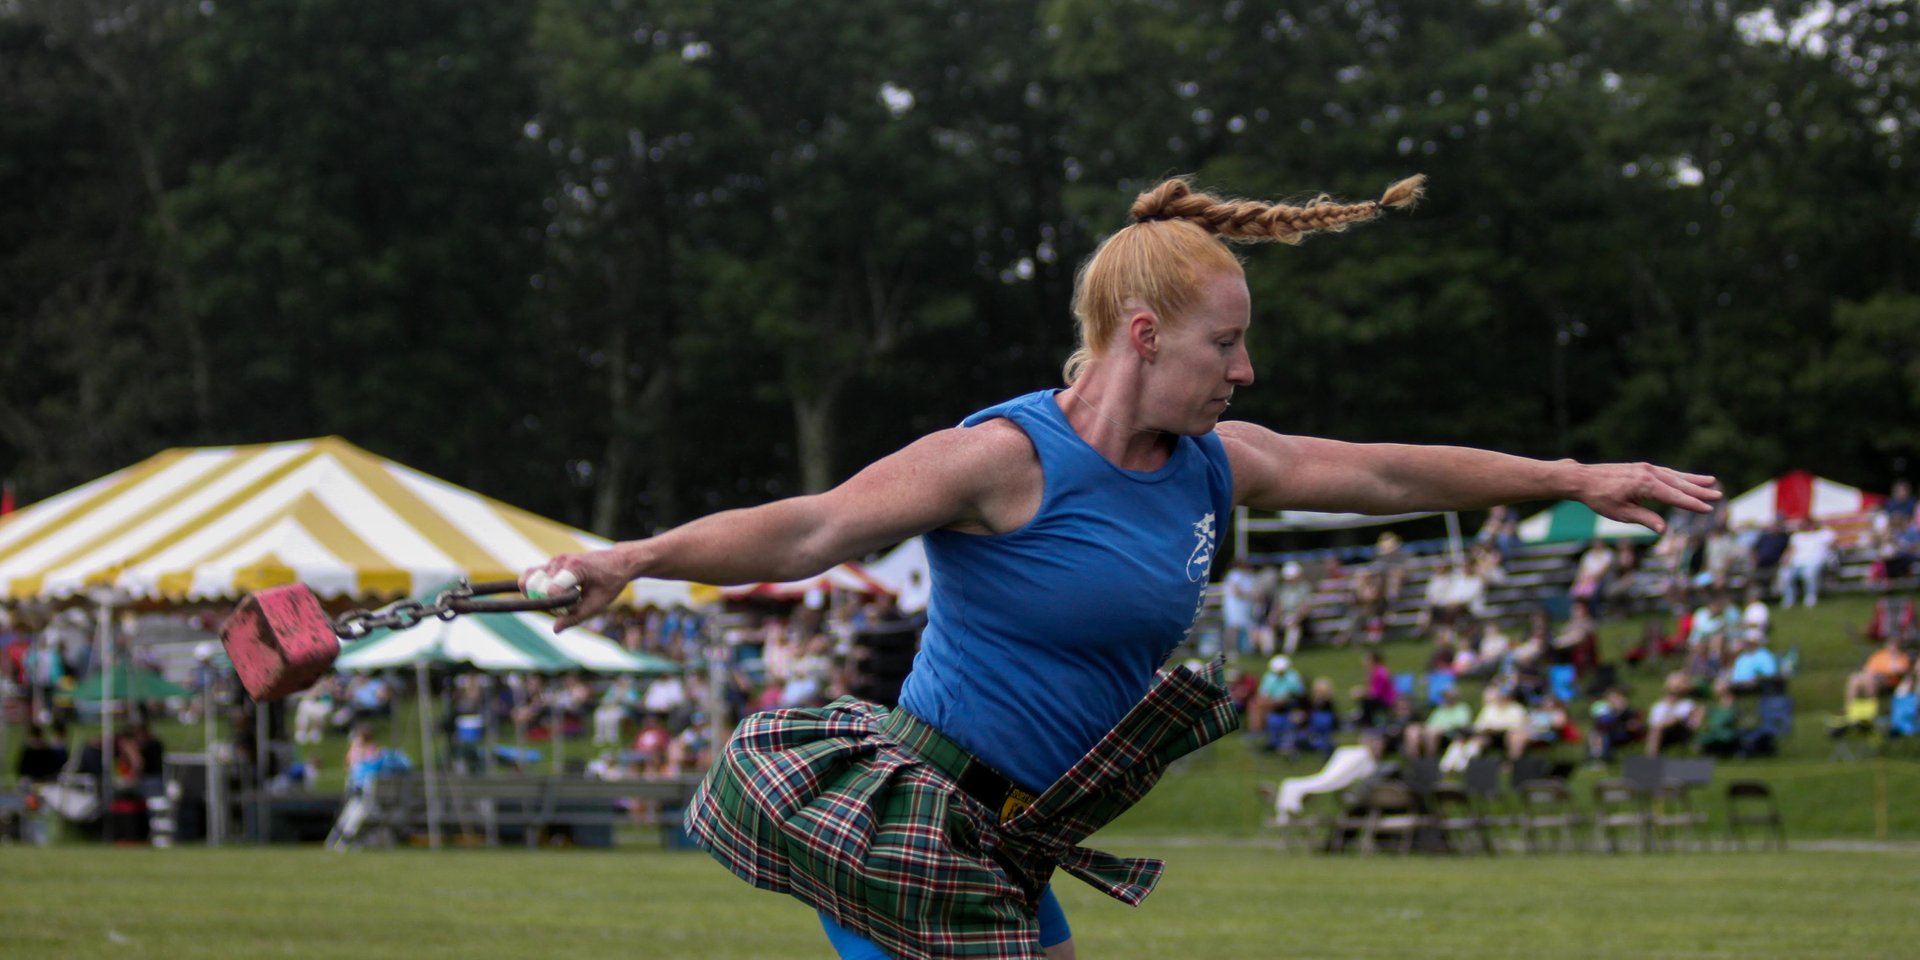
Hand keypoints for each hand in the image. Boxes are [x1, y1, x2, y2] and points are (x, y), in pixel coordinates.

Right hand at [520, 548, 633, 632]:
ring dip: (540, 595)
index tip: (576, 604)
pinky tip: (552, 594)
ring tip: (562, 598)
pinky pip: (531, 577)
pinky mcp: (549, 564)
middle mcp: (559, 561)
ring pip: (529, 581)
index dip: (558, 605)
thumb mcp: (598, 602)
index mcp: (574, 567)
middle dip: (547, 601)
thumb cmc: (611, 581)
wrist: (618, 562)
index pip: (551, 591)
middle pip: (536, 587)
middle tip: (569, 602)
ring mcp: (552, 561)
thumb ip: (576, 616)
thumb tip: (555, 629)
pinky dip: (536, 589)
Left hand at [1574, 462, 1719, 532]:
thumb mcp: (1620, 513)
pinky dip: (1679, 475)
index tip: (1708, 508)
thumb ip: (1644, 519)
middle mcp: (1648, 473)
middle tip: (1718, 494)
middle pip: (1679, 483)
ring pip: (1674, 475)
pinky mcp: (1641, 468)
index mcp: (1644, 485)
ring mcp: (1645, 468)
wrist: (1583, 479)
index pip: (1674, 496)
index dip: (1692, 504)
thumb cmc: (1600, 498)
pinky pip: (1665, 472)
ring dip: (1693, 480)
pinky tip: (1687, 478)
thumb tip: (1663, 529)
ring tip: (1711, 481)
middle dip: (1699, 490)